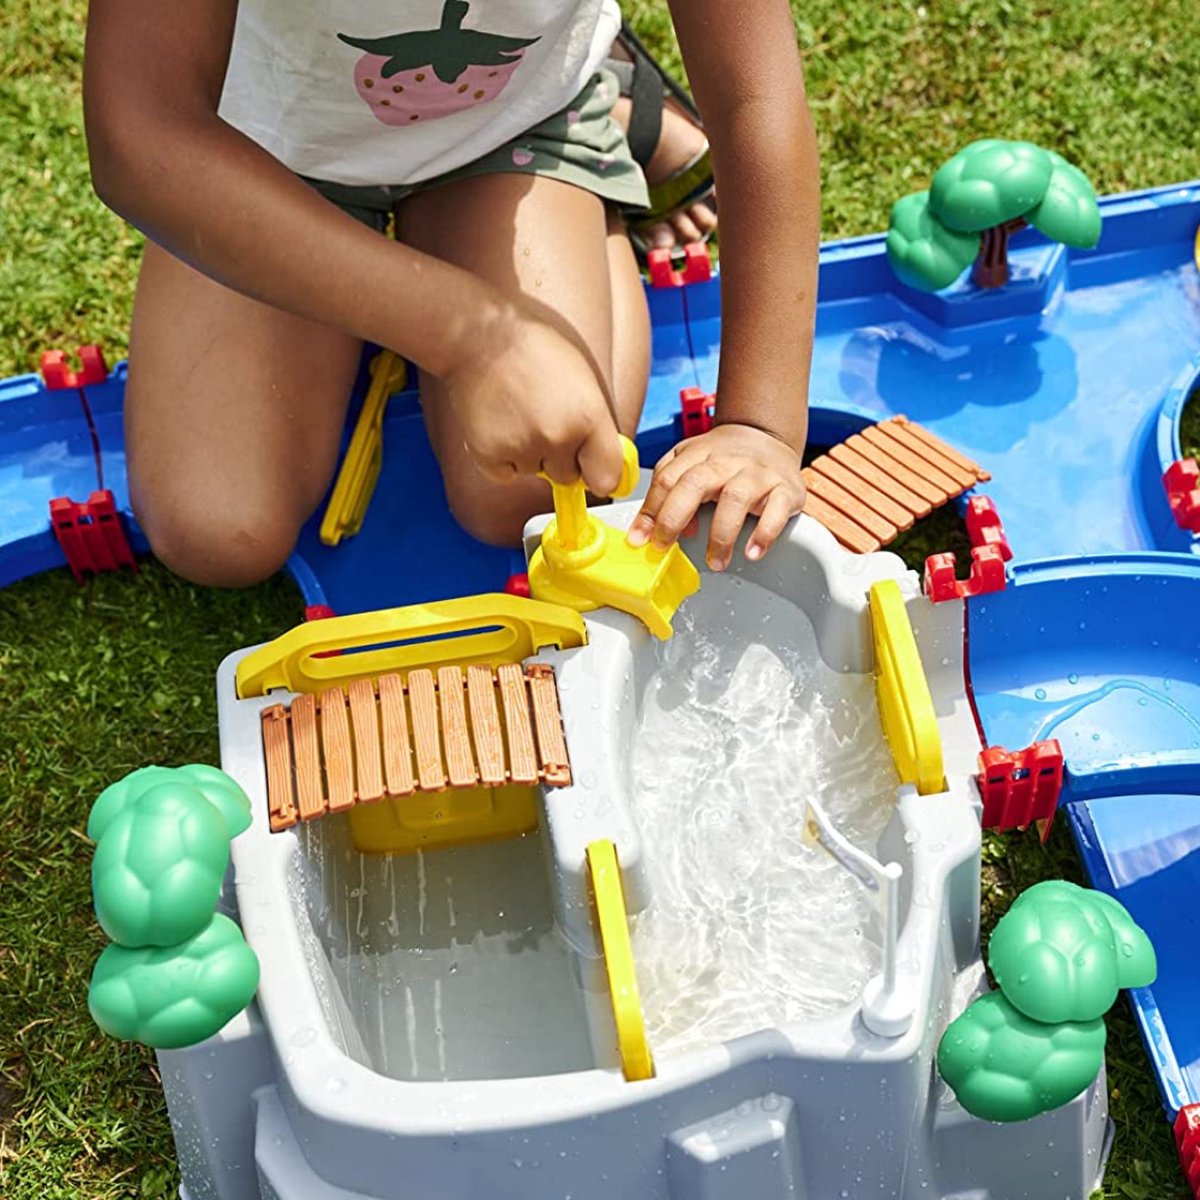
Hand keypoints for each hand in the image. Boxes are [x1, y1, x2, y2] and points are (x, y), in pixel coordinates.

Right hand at [442, 305, 624, 494]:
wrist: (481, 337)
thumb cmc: (533, 350)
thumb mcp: (584, 381)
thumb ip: (598, 427)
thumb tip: (607, 468)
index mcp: (588, 417)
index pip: (607, 479)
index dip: (599, 474)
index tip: (592, 469)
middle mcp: (558, 438)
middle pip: (568, 477)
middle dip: (560, 458)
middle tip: (543, 420)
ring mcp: (522, 449)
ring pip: (534, 472)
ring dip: (528, 454)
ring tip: (517, 413)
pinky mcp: (489, 456)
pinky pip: (504, 474)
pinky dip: (501, 457)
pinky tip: (498, 424)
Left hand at [627, 423, 805, 568]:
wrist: (766, 436)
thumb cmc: (724, 458)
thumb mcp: (691, 463)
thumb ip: (673, 490)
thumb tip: (671, 529)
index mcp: (698, 455)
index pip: (667, 479)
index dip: (650, 511)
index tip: (639, 539)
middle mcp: (726, 461)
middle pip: (694, 484)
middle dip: (673, 519)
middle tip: (664, 547)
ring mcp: (757, 474)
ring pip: (735, 498)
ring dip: (720, 535)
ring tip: (715, 562)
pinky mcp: (785, 488)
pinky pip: (776, 510)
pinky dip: (764, 533)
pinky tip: (752, 552)